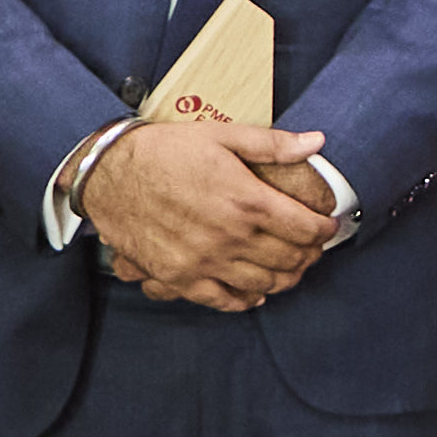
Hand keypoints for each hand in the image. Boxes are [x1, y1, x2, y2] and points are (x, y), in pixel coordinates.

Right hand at [86, 113, 336, 310]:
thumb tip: (316, 141)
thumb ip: (272, 143)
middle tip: (313, 248)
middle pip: (290, 259)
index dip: (324, 230)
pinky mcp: (180, 278)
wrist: (108, 173)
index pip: (305, 228)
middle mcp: (230, 237)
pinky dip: (246, 300)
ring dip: (286, 279)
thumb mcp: (221, 135)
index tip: (328, 227)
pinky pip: (223, 301)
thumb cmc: (164, 151)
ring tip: (291, 269)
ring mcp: (205, 262)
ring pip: (264, 284)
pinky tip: (256, 293)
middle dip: (309, 255)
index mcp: (246, 201)